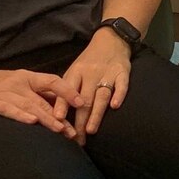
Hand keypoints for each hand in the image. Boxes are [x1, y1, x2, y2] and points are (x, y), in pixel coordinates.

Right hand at [0, 62, 83, 136]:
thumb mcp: (14, 85)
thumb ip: (33, 93)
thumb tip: (57, 107)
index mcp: (26, 77)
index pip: (52, 81)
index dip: (68, 91)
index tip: (83, 102)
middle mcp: (19, 82)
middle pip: (44, 99)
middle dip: (61, 116)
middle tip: (75, 132)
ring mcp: (5, 92)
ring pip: (30, 105)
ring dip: (46, 119)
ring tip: (60, 131)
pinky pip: (8, 109)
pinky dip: (20, 115)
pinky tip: (30, 123)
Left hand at [53, 29, 131, 143]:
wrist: (111, 40)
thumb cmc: (89, 61)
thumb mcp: (75, 70)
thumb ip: (67, 88)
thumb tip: (55, 115)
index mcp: (77, 71)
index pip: (67, 88)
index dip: (62, 103)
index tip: (57, 118)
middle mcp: (91, 72)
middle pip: (85, 97)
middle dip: (80, 119)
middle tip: (76, 138)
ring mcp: (108, 73)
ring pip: (101, 94)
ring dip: (96, 113)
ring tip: (91, 130)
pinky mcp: (122, 72)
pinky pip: (121, 84)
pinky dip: (119, 95)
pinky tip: (115, 106)